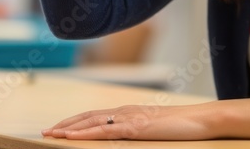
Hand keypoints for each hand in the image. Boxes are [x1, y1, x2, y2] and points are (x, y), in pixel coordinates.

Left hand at [42, 103, 215, 140]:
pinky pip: (104, 131)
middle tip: (46, 131)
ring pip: (91, 122)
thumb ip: (139, 131)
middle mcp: (125, 111)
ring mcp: (129, 118)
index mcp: (128, 111)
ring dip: (69, 128)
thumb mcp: (155, 129)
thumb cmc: (183, 126)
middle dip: (65, 123)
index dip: (75, 121)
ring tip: (51, 133)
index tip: (59, 127)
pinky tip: (71, 137)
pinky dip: (84, 133)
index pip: (95, 115)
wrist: (202, 119)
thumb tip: (127, 137)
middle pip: (87, 116)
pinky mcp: (135, 128)